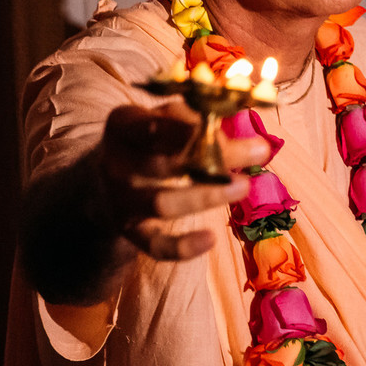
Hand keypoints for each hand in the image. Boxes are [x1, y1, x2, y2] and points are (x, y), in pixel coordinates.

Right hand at [100, 102, 270, 260]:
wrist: (106, 179)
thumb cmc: (150, 140)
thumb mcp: (164, 118)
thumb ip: (198, 118)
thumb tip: (248, 125)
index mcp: (123, 124)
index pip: (154, 126)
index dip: (192, 129)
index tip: (230, 126)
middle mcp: (115, 162)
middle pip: (166, 163)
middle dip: (216, 158)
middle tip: (259, 150)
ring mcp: (121, 199)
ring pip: (162, 203)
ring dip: (206, 196)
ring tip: (244, 185)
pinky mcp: (130, 231)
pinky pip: (155, 245)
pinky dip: (182, 247)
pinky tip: (211, 239)